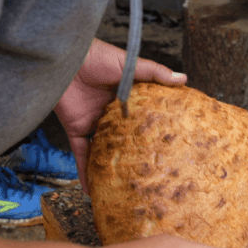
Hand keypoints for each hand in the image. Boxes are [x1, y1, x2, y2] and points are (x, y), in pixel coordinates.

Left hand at [54, 39, 186, 193]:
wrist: (63, 58)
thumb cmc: (96, 56)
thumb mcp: (130, 64)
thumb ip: (155, 73)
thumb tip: (184, 79)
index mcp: (128, 99)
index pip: (146, 119)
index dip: (157, 133)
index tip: (172, 148)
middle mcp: (112, 114)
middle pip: (126, 139)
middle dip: (136, 157)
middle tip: (153, 177)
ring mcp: (95, 124)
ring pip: (105, 151)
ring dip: (111, 169)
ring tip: (125, 191)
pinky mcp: (77, 129)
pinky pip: (81, 155)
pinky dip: (85, 172)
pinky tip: (92, 191)